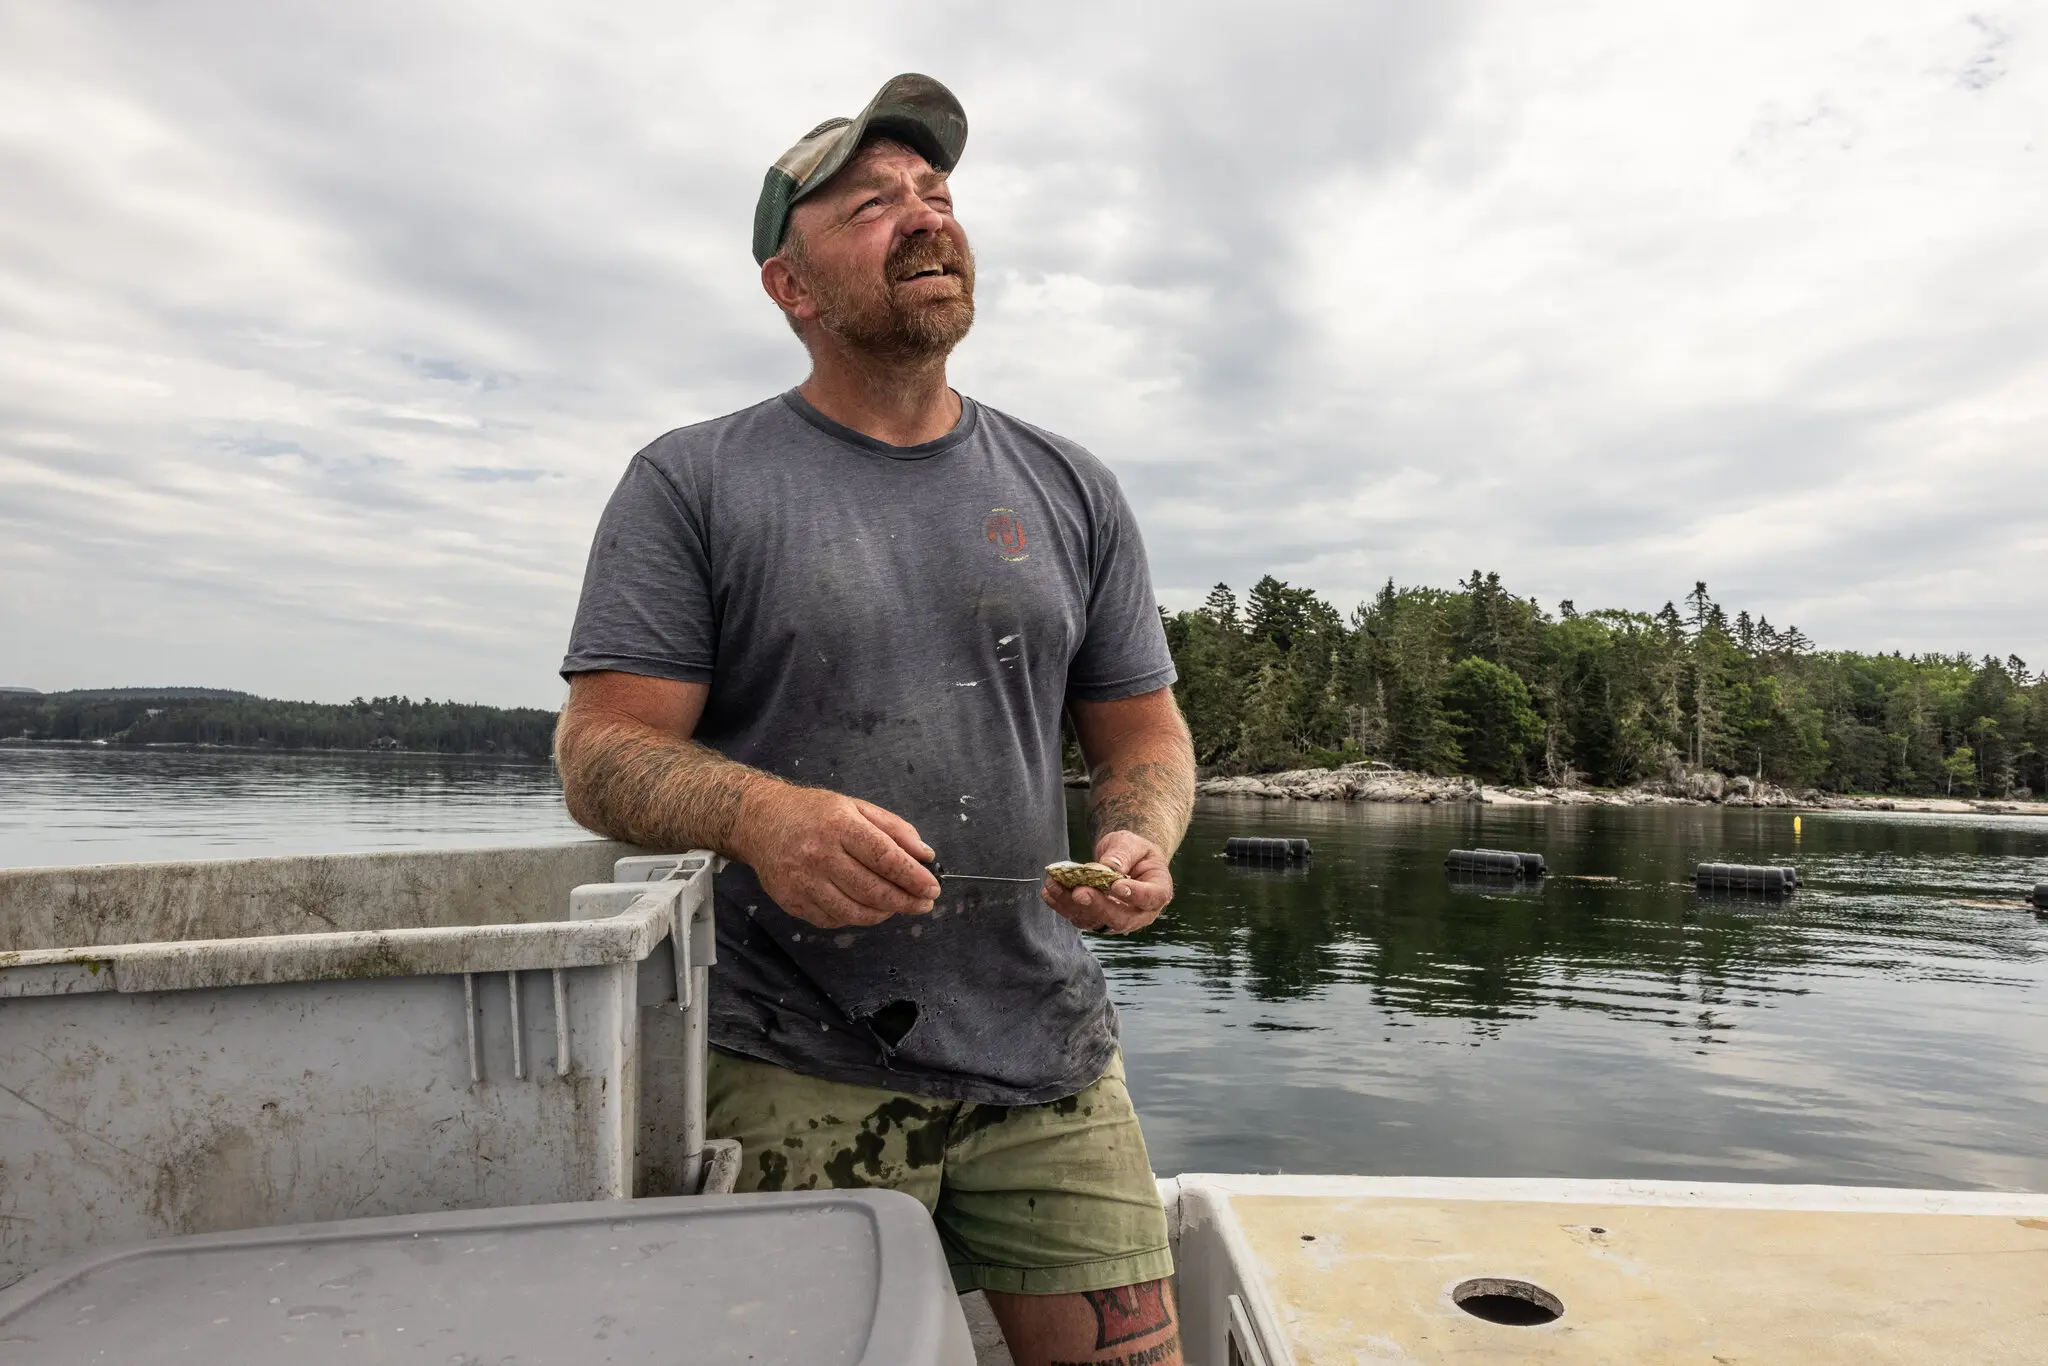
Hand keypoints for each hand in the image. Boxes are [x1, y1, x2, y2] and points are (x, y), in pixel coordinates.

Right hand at [731, 785, 939, 928]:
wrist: (760, 821)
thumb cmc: (814, 812)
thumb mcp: (856, 807)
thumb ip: (894, 829)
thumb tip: (925, 855)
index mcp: (839, 826)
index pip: (885, 858)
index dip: (913, 877)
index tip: (932, 887)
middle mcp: (819, 855)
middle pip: (872, 890)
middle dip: (906, 901)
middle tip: (924, 904)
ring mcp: (803, 881)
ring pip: (854, 912)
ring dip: (884, 913)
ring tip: (898, 906)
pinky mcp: (791, 901)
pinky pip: (833, 920)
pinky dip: (856, 918)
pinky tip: (866, 907)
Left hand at [1042, 830, 1172, 934]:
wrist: (1125, 860)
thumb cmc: (1134, 850)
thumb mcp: (1132, 843)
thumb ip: (1123, 854)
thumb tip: (1109, 867)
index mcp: (1158, 891)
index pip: (1151, 898)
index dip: (1135, 895)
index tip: (1116, 886)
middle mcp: (1139, 912)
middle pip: (1120, 917)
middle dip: (1098, 906)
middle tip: (1079, 892)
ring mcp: (1117, 920)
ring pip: (1096, 920)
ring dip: (1072, 905)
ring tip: (1054, 885)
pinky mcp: (1097, 920)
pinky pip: (1080, 917)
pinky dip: (1062, 905)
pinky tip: (1049, 892)